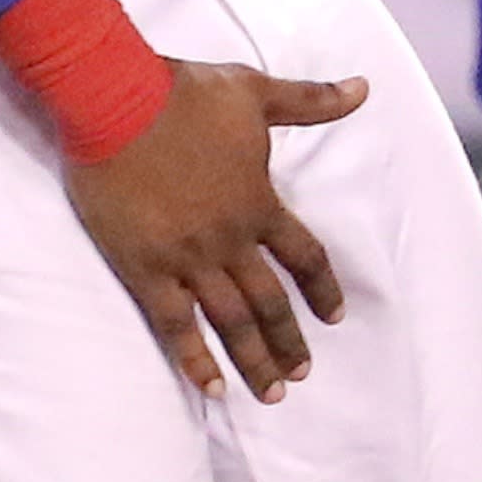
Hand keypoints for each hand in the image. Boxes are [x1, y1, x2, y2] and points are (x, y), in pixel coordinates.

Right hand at [65, 59, 365, 401]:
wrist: (117, 101)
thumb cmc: (185, 94)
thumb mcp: (256, 92)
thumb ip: (312, 101)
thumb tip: (363, 88)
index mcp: (259, 202)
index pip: (304, 256)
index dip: (322, 289)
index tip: (334, 317)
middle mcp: (230, 239)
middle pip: (269, 301)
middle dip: (288, 341)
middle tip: (301, 373)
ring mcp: (188, 258)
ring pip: (230, 321)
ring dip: (253, 359)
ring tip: (270, 392)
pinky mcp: (145, 267)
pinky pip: (174, 324)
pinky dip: (194, 358)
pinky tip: (210, 386)